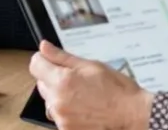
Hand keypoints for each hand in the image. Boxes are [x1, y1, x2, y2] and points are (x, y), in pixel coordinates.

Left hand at [29, 41, 152, 129]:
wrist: (132, 115)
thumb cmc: (117, 91)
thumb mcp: (91, 66)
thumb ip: (63, 57)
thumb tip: (44, 47)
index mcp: (62, 81)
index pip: (35, 65)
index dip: (43, 59)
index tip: (50, 60)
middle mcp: (57, 102)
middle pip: (42, 84)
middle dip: (54, 79)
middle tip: (76, 80)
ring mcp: (61, 119)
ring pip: (50, 102)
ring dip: (60, 97)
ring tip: (83, 97)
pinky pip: (59, 117)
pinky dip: (67, 112)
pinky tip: (84, 109)